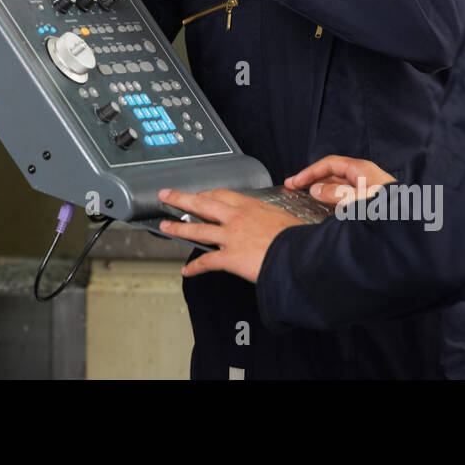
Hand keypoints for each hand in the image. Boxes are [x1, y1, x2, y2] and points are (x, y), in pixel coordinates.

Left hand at [156, 188, 302, 282]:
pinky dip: (194, 267)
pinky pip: (207, 262)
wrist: (299, 255)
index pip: (222, 195)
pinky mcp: (229, 258)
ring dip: (178, 228)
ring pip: (197, 229)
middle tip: (166, 195)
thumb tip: (274, 220)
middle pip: (202, 204)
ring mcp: (231, 237)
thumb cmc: (297, 238)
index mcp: (250, 207)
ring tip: (164, 227)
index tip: (199, 194)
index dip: (206, 194)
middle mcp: (236, 218)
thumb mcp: (284, 218)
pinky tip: (186, 270)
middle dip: (181, 199)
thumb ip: (271, 217)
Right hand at [286, 155, 395, 207]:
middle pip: (332, 173)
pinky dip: (331, 199)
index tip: (294, 182)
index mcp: (361, 170)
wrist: (409, 225)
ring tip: (305, 196)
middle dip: (312, 178)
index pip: (329, 164)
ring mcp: (367, 188)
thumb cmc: (388, 209)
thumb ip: (334, 193)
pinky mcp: (369, 202)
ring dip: (320, 189)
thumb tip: (315, 190)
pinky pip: (345, 196)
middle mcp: (363, 176)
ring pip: (338, 185)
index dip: (310, 172)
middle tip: (293, 186)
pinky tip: (325, 207)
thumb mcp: (356, 199)